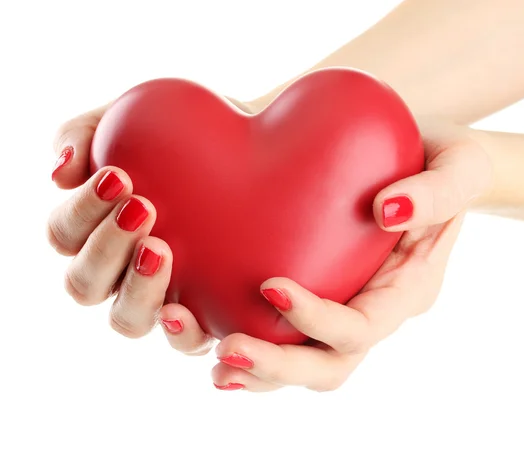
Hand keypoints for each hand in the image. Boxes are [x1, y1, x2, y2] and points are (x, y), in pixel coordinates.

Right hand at [47, 97, 248, 352]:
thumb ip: (87, 133)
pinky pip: (184, 341)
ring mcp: (160, 298)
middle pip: (85, 285)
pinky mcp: (203, 316)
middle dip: (106, 248)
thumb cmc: (186, 134)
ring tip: (162, 248)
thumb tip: (58, 173)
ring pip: (127, 319)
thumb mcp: (136, 118)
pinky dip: (181, 332)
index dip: (82, 212)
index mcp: (96, 230)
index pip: (65, 235)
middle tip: (142, 208)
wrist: (256, 145)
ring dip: (137, 289)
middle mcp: (120, 271)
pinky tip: (186, 309)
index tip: (118, 176)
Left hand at [162, 119, 493, 391]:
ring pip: (297, 360)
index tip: (271, 284)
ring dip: (252, 368)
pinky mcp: (312, 288)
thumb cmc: (439, 155)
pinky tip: (200, 322)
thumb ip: (438, 191)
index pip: (362, 329)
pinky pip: (276, 328)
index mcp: (405, 290)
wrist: (411, 149)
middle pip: (327, 366)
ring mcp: (340, 304)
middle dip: (277, 367)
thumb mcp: (460, 163)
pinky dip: (241, 335)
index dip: (317, 320)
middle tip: (226, 353)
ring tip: (207, 353)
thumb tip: (386, 213)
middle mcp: (370, 309)